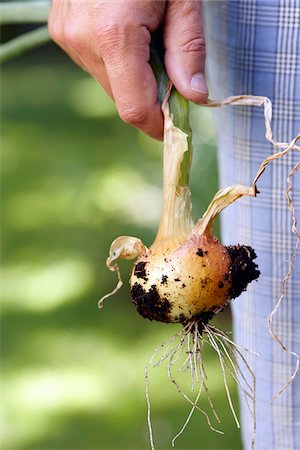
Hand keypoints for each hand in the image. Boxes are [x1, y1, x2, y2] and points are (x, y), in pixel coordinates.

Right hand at [48, 0, 207, 139]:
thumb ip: (188, 49)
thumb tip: (193, 97)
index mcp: (113, 34)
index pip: (134, 109)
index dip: (159, 126)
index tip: (178, 126)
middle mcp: (81, 39)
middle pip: (123, 100)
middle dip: (152, 99)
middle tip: (175, 77)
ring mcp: (67, 35)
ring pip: (110, 84)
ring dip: (136, 79)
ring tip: (151, 42)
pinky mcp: (62, 29)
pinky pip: (97, 65)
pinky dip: (120, 64)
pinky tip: (131, 35)